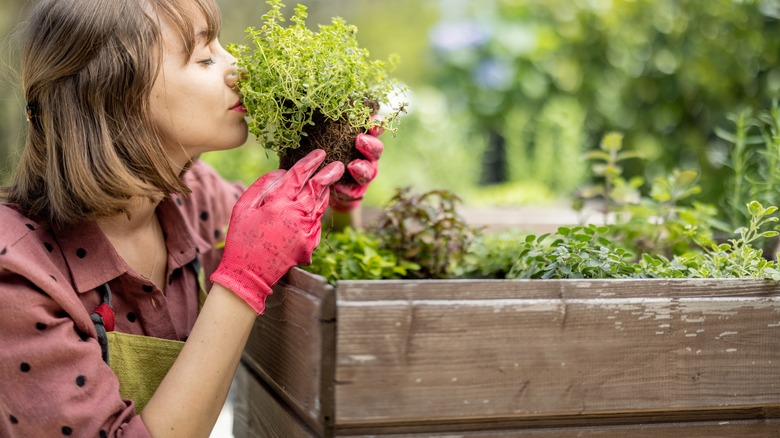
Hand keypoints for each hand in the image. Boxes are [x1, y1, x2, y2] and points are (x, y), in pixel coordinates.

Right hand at [210, 149, 343, 313]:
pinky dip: (317, 212)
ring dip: (325, 192)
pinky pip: (317, 222)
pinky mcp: (310, 243)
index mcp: (278, 203)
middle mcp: (297, 215)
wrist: (249, 275)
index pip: (299, 175)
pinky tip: (315, 207)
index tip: (320, 153)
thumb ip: (261, 186)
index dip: (310, 162)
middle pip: (318, 188)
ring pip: (321, 205)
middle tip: (338, 164)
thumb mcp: (243, 208)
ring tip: (328, 182)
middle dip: (329, 174)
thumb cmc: (242, 239)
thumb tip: (280, 172)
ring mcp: (306, 230)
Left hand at [329, 123, 383, 211]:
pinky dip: (345, 190)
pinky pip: (353, 192)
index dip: (377, 125)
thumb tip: (321, 104)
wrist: (323, 184)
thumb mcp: (328, 137)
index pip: (375, 130)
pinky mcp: (355, 192)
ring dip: (362, 169)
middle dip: (370, 145)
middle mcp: (368, 157)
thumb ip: (331, 127)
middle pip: (376, 150)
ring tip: (352, 166)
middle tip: (360, 140)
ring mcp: (364, 175)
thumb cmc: (328, 154)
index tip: (373, 120)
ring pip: (368, 172)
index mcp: (364, 140)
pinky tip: (337, 187)